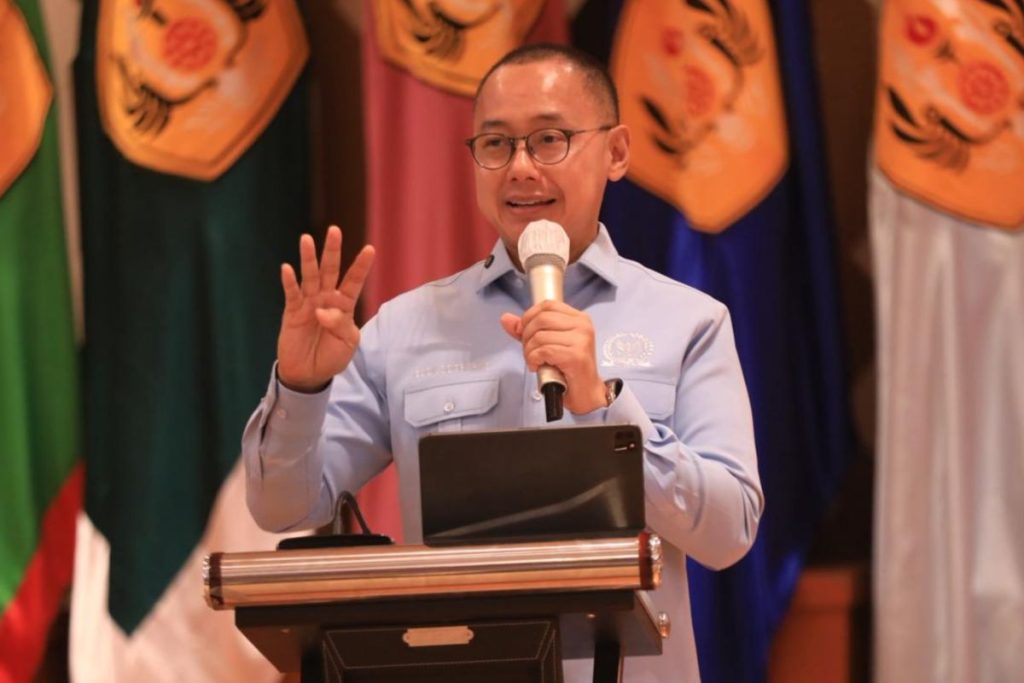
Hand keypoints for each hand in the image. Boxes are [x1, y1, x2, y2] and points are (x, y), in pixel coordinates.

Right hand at [276, 225, 374, 391]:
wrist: (309, 374)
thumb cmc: (332, 356)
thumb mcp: (347, 343)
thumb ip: (339, 324)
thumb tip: (321, 310)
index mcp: (345, 305)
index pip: (354, 281)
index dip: (361, 266)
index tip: (370, 249)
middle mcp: (327, 299)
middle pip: (330, 270)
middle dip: (332, 251)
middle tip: (334, 230)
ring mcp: (308, 303)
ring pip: (309, 276)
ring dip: (308, 259)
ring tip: (307, 239)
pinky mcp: (292, 312)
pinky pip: (291, 294)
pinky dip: (289, 282)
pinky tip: (287, 268)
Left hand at [500, 300, 606, 413]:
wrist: (585, 393)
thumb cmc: (568, 369)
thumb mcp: (547, 344)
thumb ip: (527, 330)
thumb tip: (506, 319)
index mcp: (579, 318)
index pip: (547, 305)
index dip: (529, 316)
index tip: (524, 332)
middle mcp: (582, 326)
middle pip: (541, 319)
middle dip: (527, 336)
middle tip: (530, 351)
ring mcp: (581, 340)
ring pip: (539, 337)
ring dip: (529, 352)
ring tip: (535, 361)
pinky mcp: (576, 356)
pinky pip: (543, 351)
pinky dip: (534, 360)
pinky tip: (539, 367)